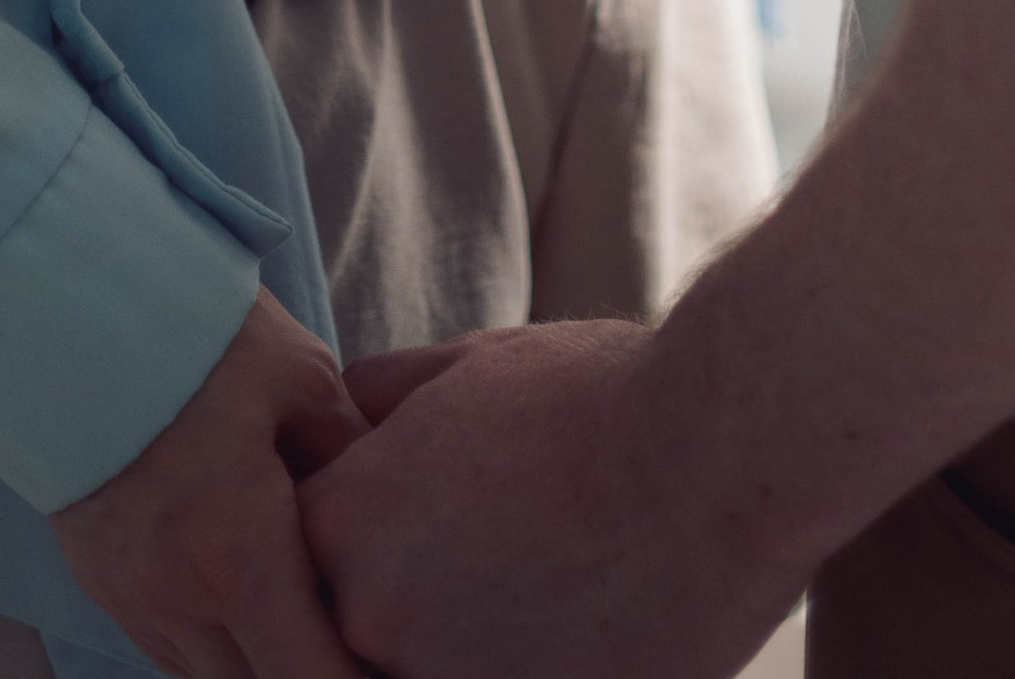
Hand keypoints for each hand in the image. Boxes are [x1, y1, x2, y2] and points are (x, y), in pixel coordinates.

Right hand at [48, 289, 368, 678]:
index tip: (391, 658)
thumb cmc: (197, 337)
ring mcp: (134, 598)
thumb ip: (350, 451)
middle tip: (351, 633)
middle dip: (308, 669)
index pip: (310, 678)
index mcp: (241, 559)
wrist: (71, 312)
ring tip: (299, 612)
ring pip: (212, 678)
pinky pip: (169, 649)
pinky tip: (241, 597)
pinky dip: (212, 643)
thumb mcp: (302, 377)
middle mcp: (181, 600)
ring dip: (257, 660)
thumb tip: (388, 500)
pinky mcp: (102, 582)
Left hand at [303, 321, 798, 678]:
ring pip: (418, 669)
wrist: (719, 455)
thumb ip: (390, 397)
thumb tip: (353, 406)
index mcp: (347, 522)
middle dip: (404, 604)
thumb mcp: (473, 366)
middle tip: (484, 561)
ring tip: (528, 593)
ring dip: (454, 645)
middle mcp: (374, 616)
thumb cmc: (599, 398)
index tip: (407, 531)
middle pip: (350, 635)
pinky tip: (565, 628)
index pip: (294, 558)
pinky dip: (518, 663)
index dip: (349, 539)